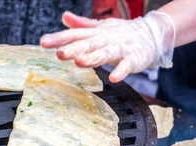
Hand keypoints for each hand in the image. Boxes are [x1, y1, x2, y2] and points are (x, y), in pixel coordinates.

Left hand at [40, 11, 174, 82]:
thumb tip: (64, 17)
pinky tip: (113, 78)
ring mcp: (120, 48)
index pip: (75, 34)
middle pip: (88, 43)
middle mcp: (106, 39)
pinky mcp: (134, 59)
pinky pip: (127, 65)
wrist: (152, 34)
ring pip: (105, 53)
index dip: (59, 38)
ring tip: (80, 62)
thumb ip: (82, 25)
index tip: (43, 42)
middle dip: (74, 48)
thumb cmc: (122, 33)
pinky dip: (121, 71)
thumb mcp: (100, 27)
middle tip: (60, 54)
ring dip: (93, 58)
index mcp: (96, 33)